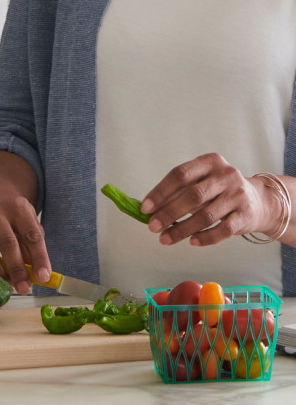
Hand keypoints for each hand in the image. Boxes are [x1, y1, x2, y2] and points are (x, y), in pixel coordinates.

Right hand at [0, 193, 49, 293]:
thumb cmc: (14, 217)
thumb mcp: (29, 224)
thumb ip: (32, 248)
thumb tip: (36, 277)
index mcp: (19, 209)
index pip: (32, 236)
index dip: (39, 258)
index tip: (43, 278)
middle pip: (7, 243)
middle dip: (17, 269)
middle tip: (24, 289)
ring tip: (7, 285)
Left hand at [140, 153, 279, 246]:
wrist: (259, 201)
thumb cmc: (220, 191)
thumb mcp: (203, 183)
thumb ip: (180, 193)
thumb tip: (151, 210)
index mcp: (210, 162)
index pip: (180, 174)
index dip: (160, 192)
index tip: (145, 208)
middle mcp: (225, 175)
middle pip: (192, 195)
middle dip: (168, 213)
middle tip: (152, 227)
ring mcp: (238, 195)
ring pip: (205, 215)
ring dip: (182, 230)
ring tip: (165, 239)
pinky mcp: (246, 215)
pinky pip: (222, 230)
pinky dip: (205, 237)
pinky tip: (191, 242)